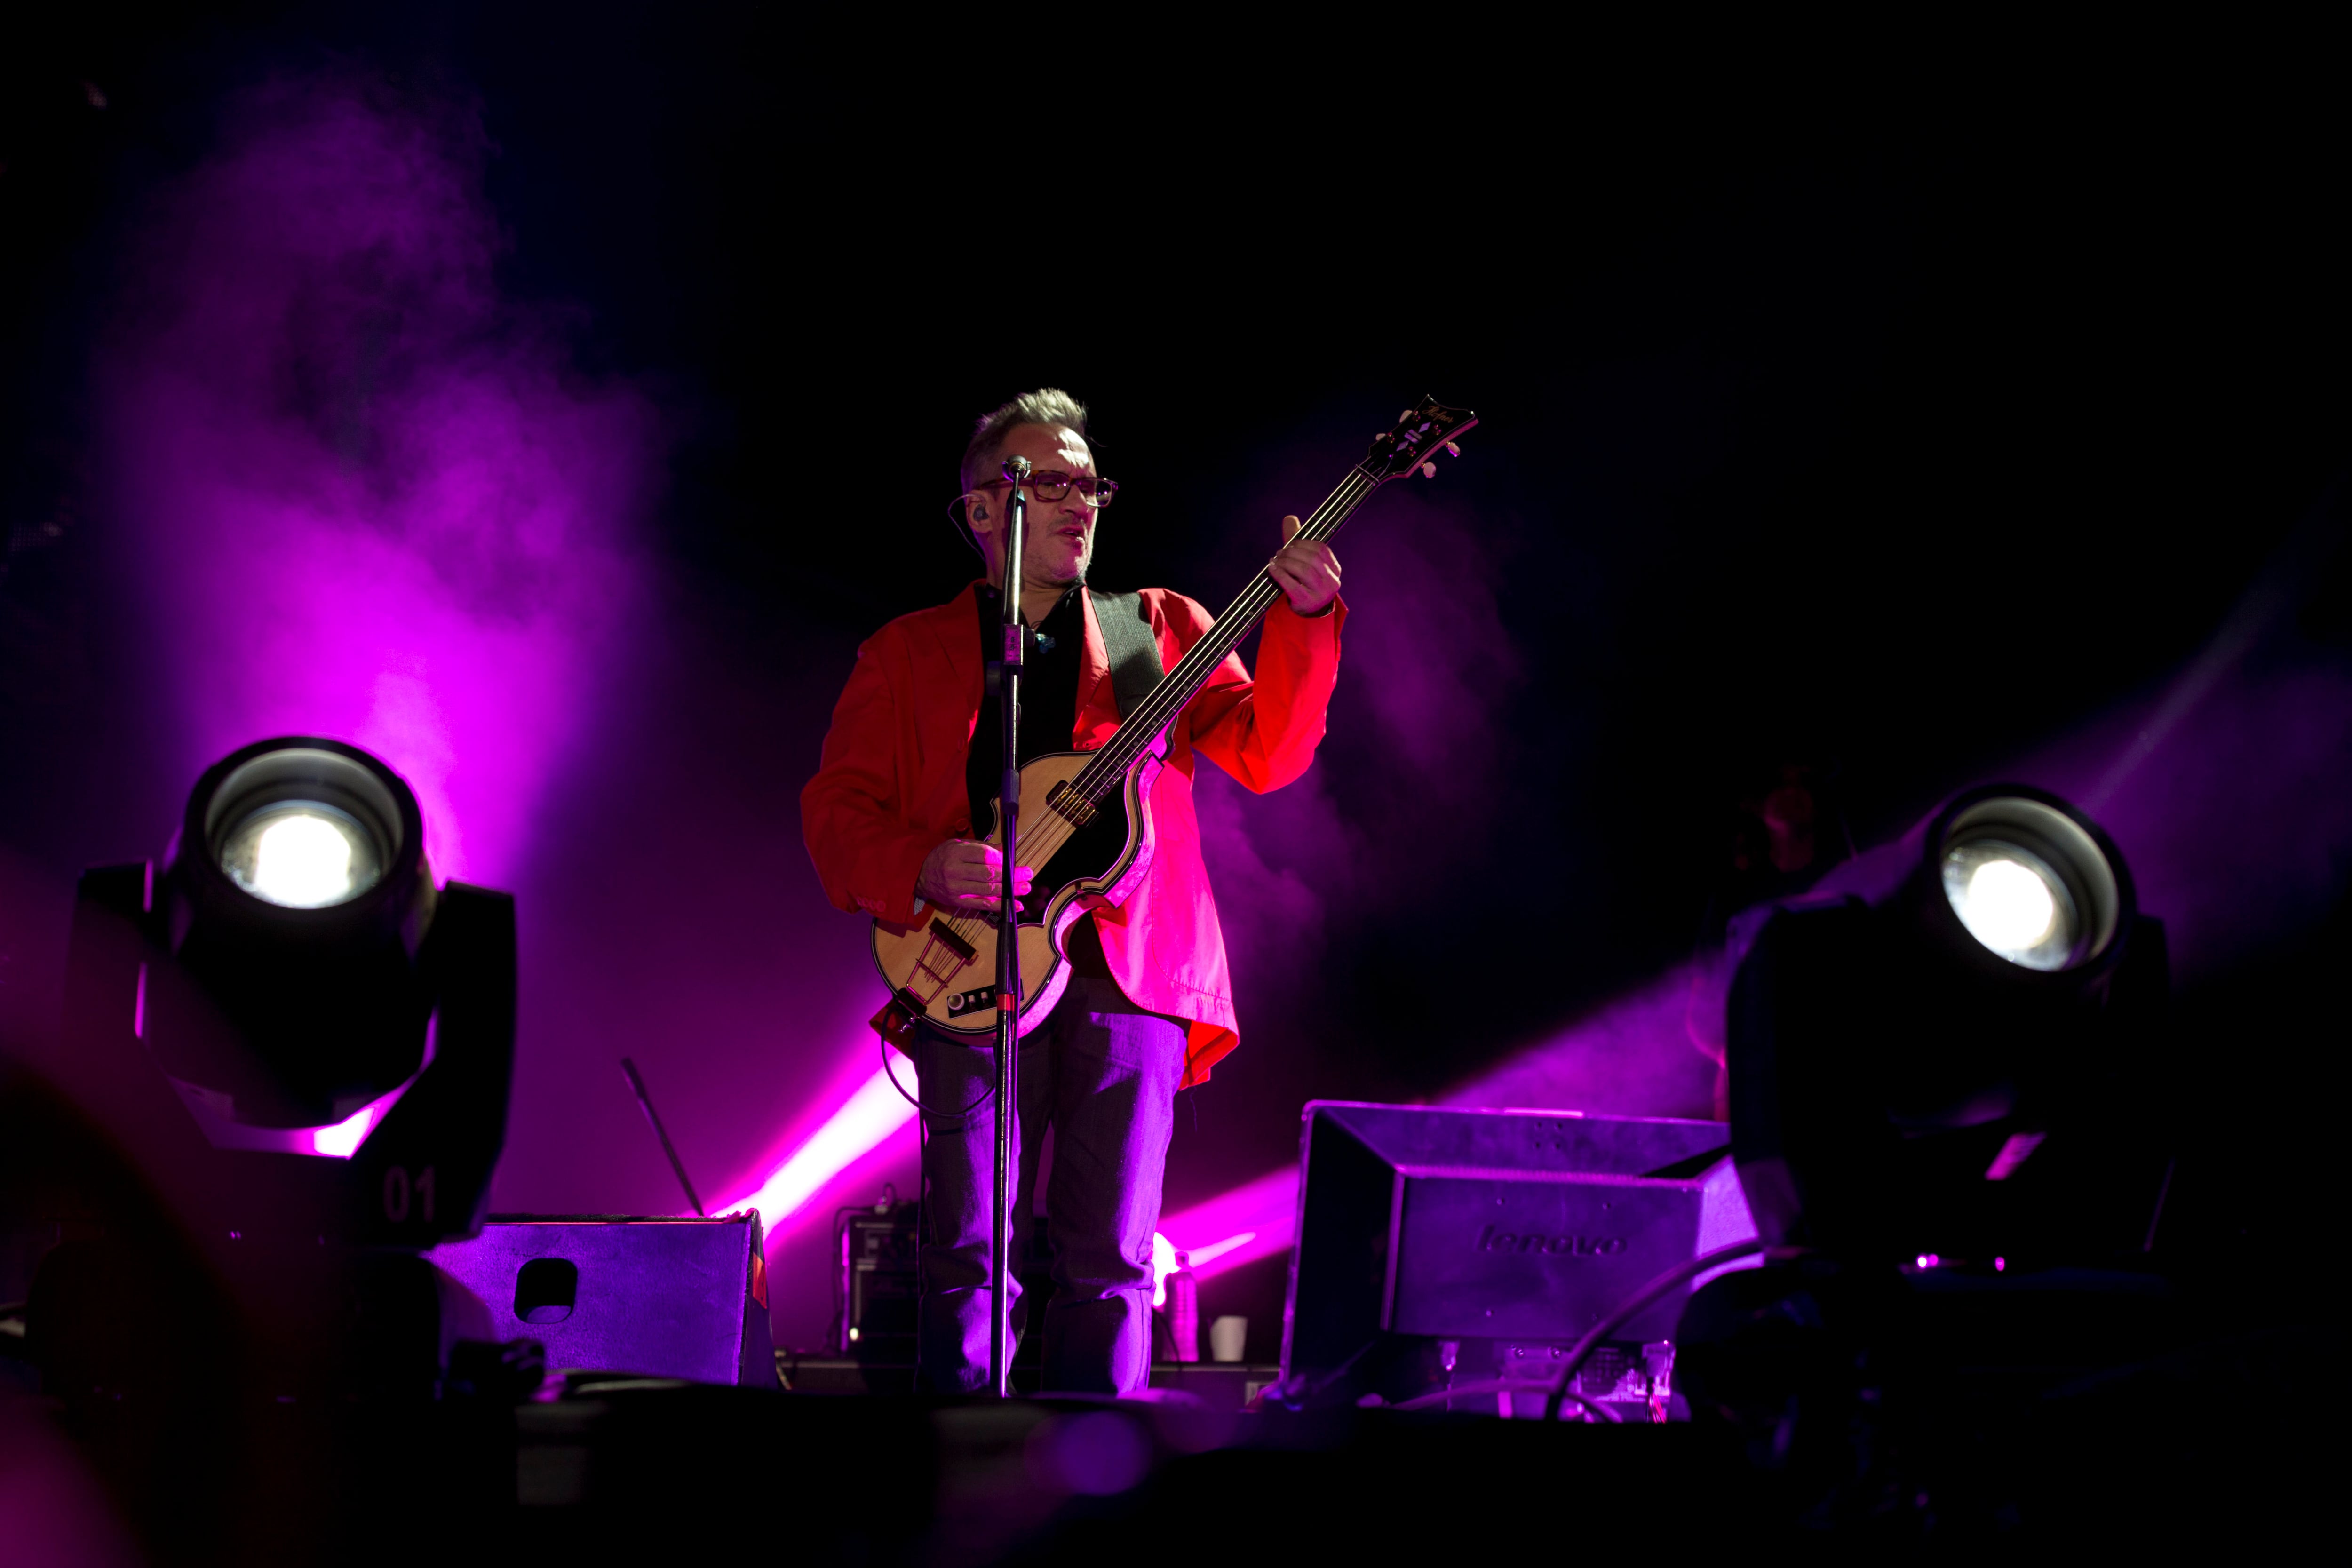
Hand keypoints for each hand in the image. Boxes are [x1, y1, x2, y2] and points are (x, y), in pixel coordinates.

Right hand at [918, 839, 1034, 912]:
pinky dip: (1001, 906)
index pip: (983, 855)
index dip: (1002, 859)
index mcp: (956, 853)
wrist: (921, 876)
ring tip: (1026, 888)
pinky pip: (982, 905)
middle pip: (989, 874)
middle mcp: (955, 871)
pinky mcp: (958, 902)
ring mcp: (956, 889)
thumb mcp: (958, 845)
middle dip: (1012, 875)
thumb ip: (982, 847)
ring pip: (988, 890)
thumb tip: (1005, 848)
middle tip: (1028, 874)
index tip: (1014, 860)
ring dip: (1010, 890)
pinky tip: (1015, 906)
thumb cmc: (943, 857)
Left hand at [1270, 515, 1340, 615]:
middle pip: (1311, 558)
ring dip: (1285, 562)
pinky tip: (1271, 569)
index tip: (1290, 544)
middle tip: (1279, 553)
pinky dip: (1279, 574)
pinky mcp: (1307, 602)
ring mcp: (1321, 594)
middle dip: (1292, 552)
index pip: (1321, 549)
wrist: (1308, 613)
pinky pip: (1291, 584)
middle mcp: (1332, 582)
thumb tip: (1289, 518)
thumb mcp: (1305, 563)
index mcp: (1335, 570)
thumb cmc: (1305, 584)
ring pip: (1303, 570)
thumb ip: (1298, 542)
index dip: (1303, 543)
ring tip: (1275, 560)